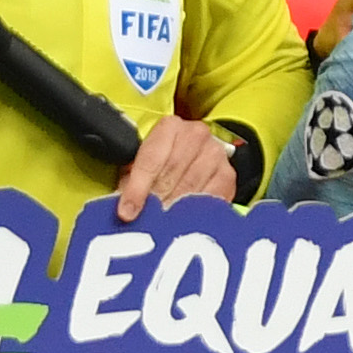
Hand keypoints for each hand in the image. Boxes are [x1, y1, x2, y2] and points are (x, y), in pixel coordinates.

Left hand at [116, 111, 241, 215]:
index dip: (137, 189)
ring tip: (161, 225)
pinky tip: (183, 222)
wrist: (194, 158)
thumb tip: (124, 210)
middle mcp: (195, 135)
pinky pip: (209, 201)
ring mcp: (215, 154)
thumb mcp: (139, 165)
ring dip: (174, 210)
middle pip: (171, 175)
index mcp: (169, 127)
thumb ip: (130, 182)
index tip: (127, 213)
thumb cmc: (162, 163)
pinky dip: (194, 214)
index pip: (151, 160)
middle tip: (144, 223)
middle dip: (155, 202)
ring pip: (190, 189)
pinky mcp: (228, 176)